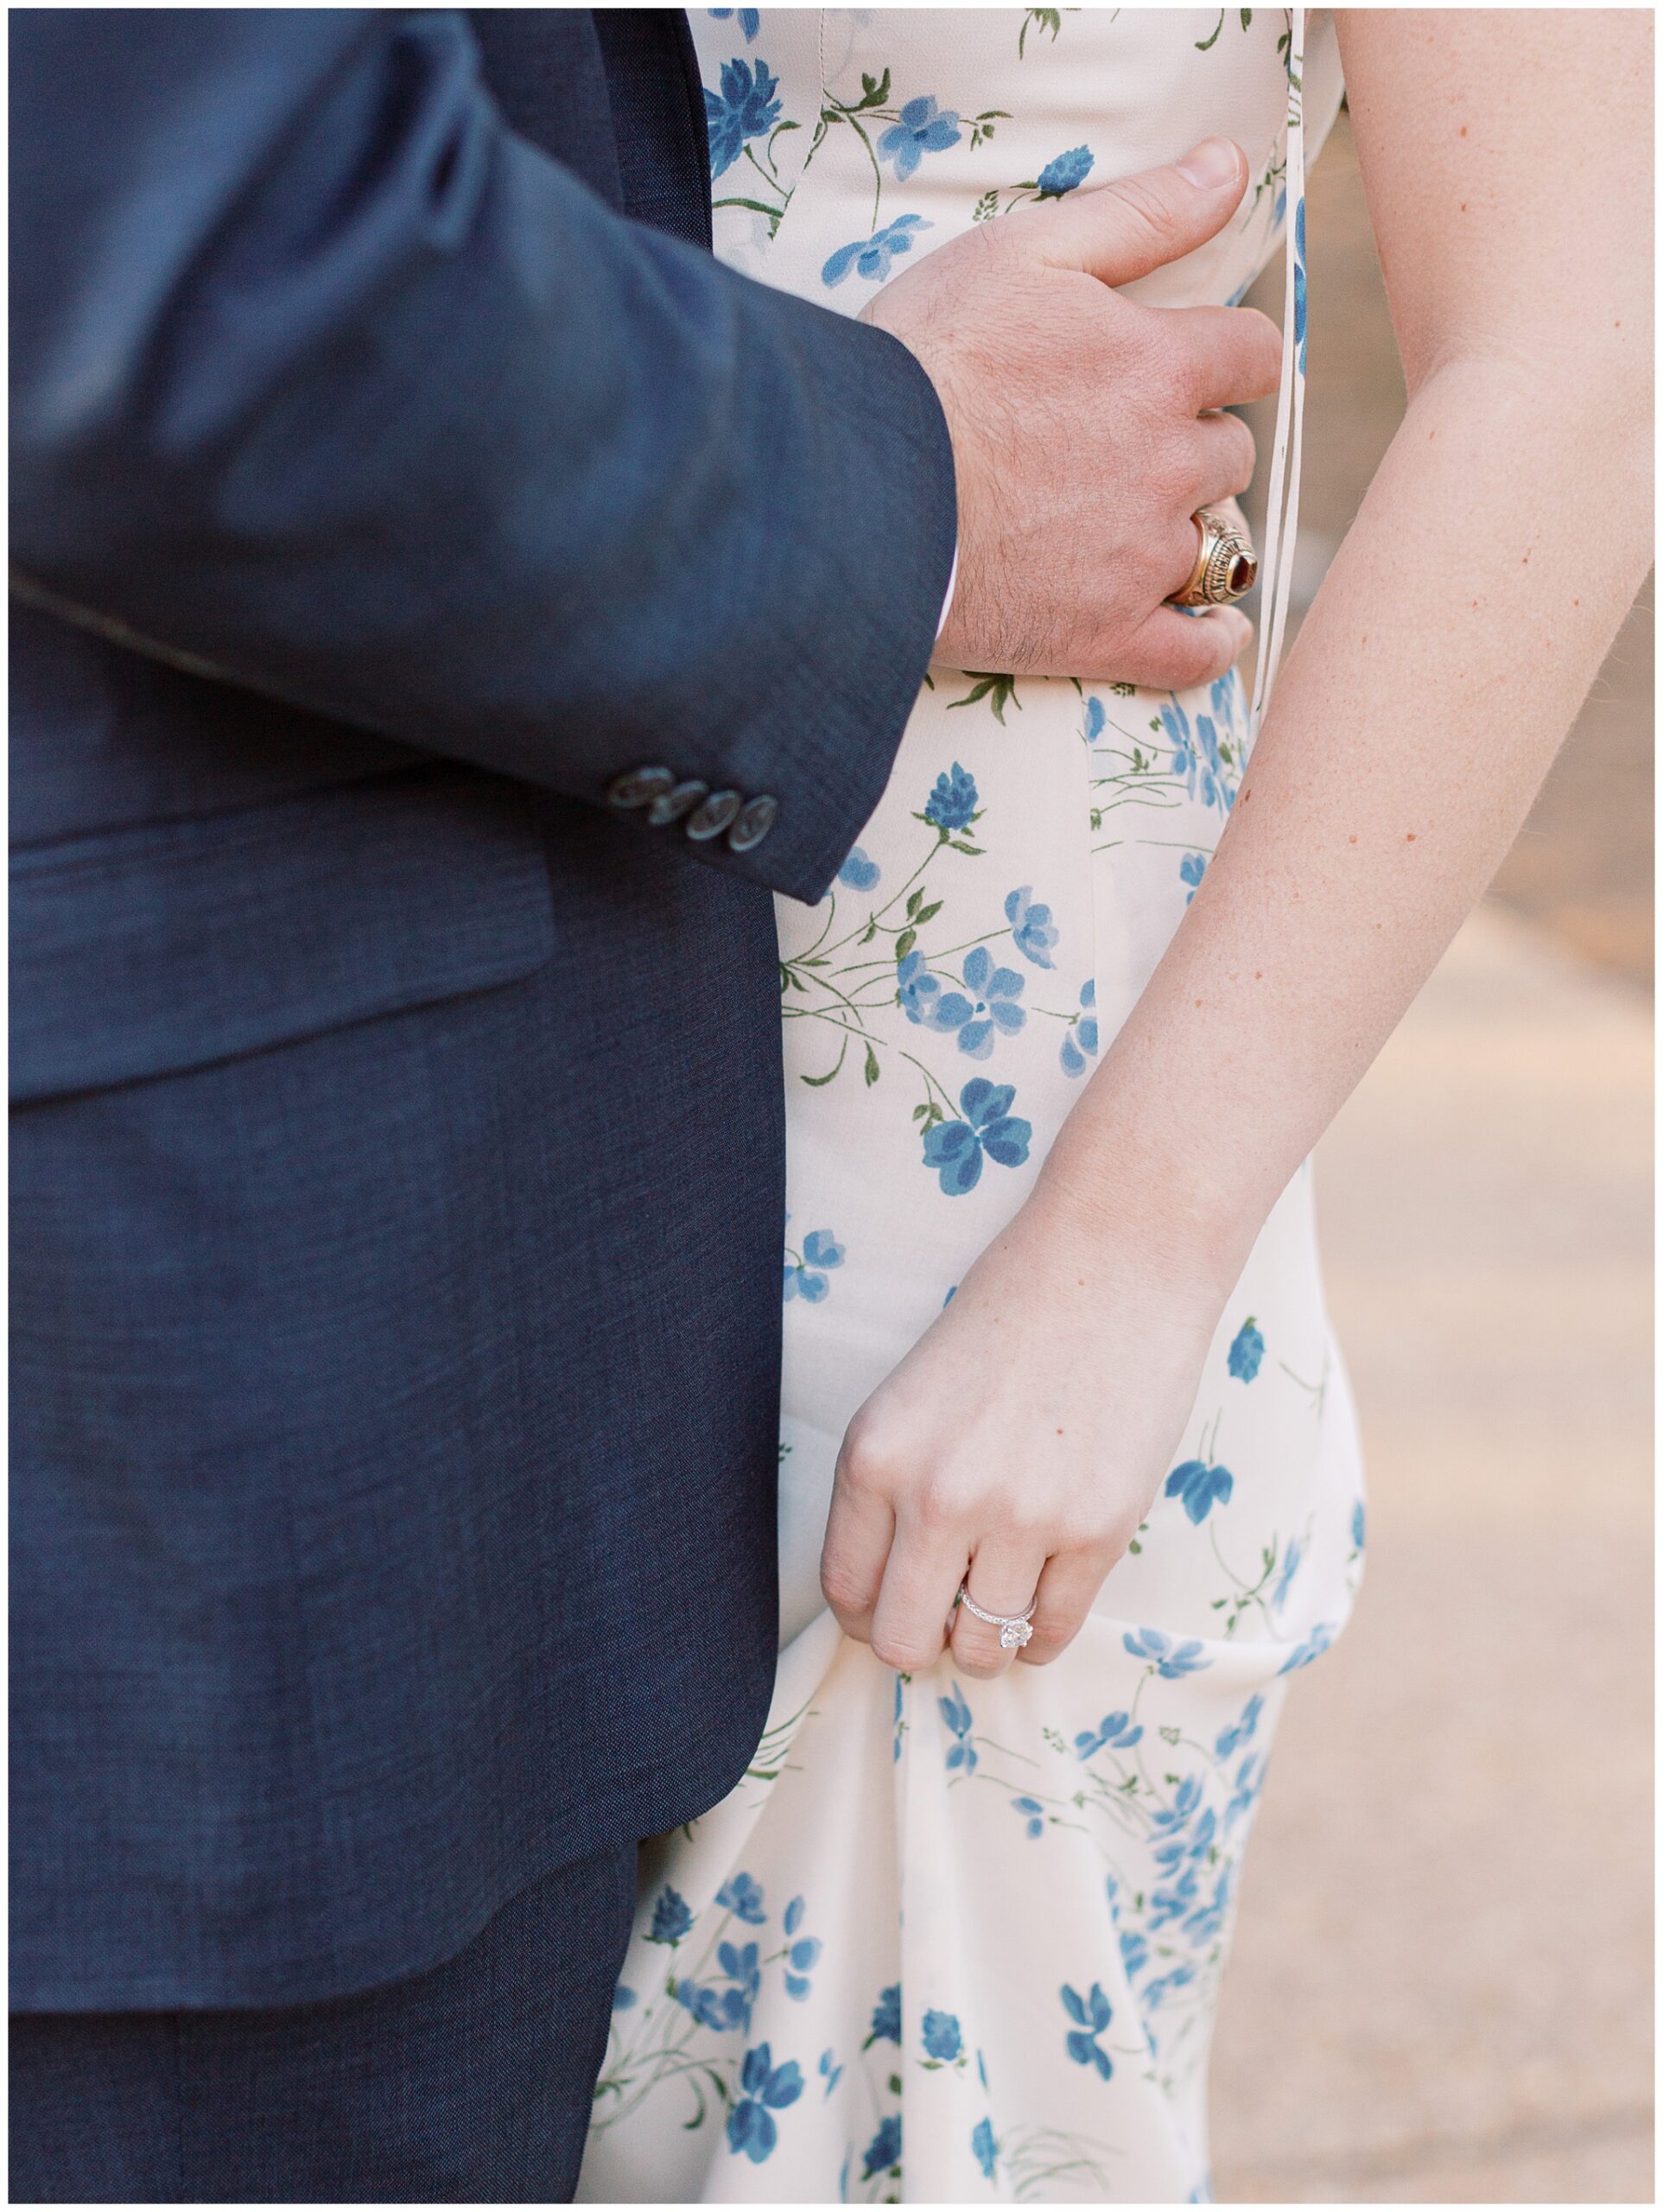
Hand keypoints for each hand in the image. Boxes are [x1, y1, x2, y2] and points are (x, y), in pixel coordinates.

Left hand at [819, 1187, 1229, 1678]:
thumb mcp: (914, 1395)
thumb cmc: (1013, 1315)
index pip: (845, 1589)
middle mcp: (936, 1497)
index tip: (890, 1608)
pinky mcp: (1097, 1531)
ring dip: (986, 1645)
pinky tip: (1040, 1607)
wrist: (1116, 1259)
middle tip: (944, 1619)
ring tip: (997, 1608)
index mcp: (874, 1455)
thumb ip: (893, 1486)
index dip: (866, 1615)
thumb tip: (893, 1592)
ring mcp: (1019, 1519)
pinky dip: (1039, 1636)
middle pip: (902, 1640)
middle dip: (920, 1643)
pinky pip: (1052, 1631)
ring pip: (979, 1651)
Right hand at [861, 138, 1280, 689]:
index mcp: (1159, 365)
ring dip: (1188, 529)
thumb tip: (1231, 167)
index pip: (1252, 354)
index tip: (1194, 365)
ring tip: (1132, 525)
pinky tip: (1214, 630)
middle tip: (1127, 446)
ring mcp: (1142, 559)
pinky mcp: (1105, 635)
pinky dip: (1213, 642)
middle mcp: (1169, 464)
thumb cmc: (927, 359)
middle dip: (1193, 443)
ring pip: (1215, 543)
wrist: (857, 488)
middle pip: (1230, 453)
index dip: (1228, 356)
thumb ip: (1141, 212)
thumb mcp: (1024, 251)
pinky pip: (1194, 653)